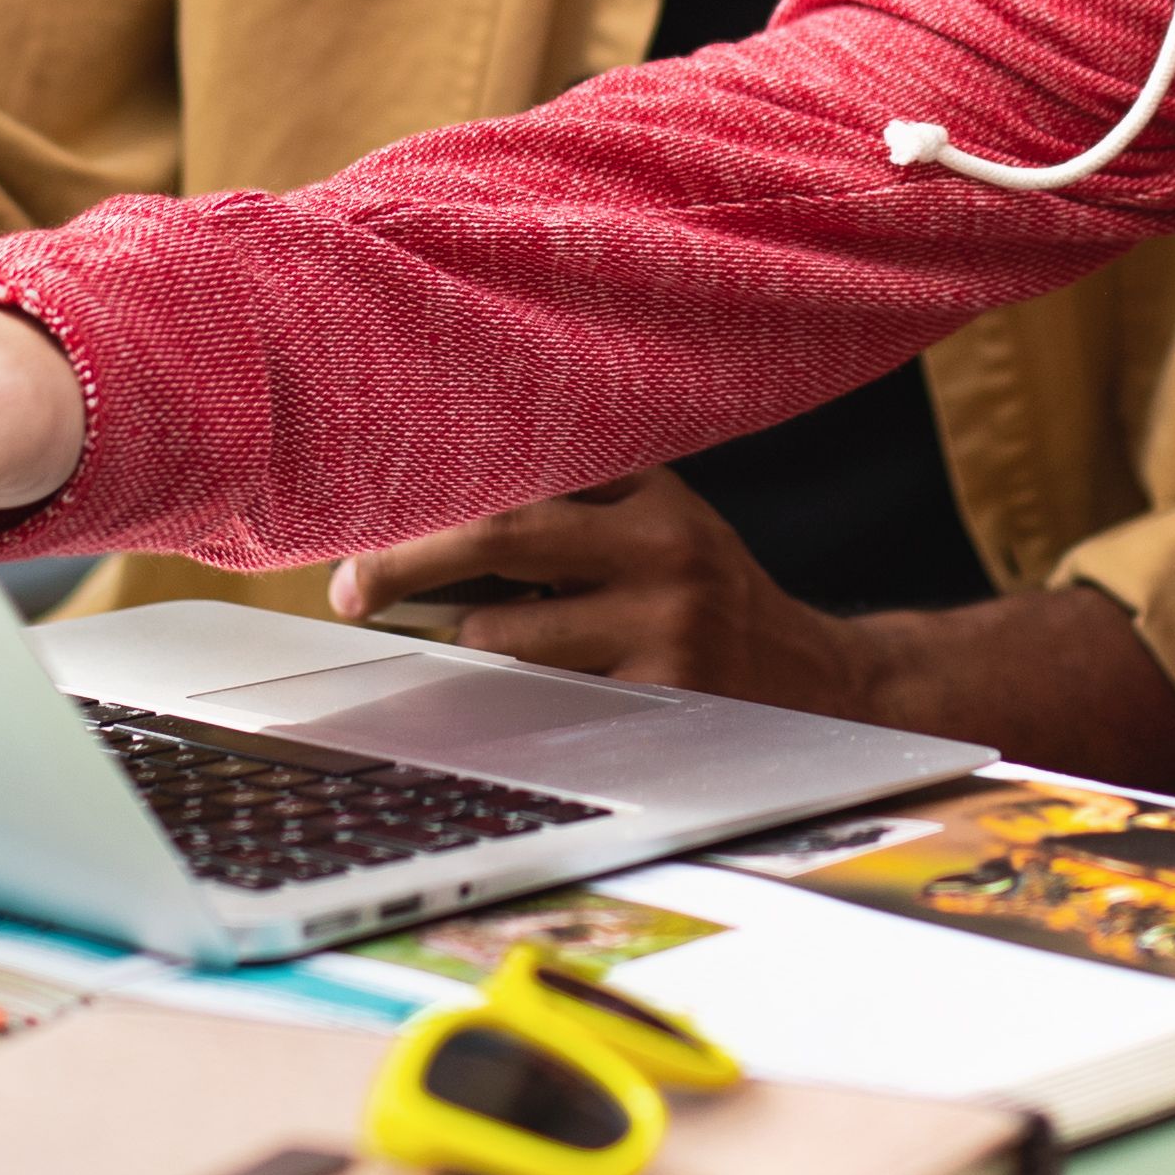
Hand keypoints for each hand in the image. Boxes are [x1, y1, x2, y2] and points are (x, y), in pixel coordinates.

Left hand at [334, 473, 883, 712]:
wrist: (821, 682)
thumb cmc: (707, 595)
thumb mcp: (662, 523)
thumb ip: (577, 504)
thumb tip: (433, 517)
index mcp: (651, 492)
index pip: (524, 473)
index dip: (436, 496)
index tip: (366, 519)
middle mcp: (661, 546)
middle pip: (503, 535)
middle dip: (410, 562)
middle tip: (353, 589)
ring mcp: (664, 624)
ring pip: (510, 633)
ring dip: (479, 645)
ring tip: (502, 645)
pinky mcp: (664, 696)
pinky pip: (548, 700)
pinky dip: (517, 700)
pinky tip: (528, 698)